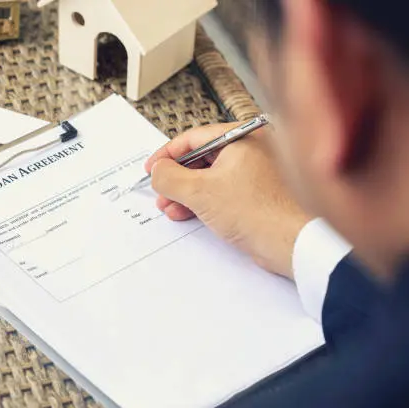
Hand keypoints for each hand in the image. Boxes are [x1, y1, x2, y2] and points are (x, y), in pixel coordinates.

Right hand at [145, 122, 310, 278]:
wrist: (292, 243)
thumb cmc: (259, 212)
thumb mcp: (200, 191)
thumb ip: (170, 178)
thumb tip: (157, 172)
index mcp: (241, 138)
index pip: (193, 138)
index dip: (167, 155)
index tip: (152, 168)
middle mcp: (250, 150)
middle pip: (200, 158)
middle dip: (176, 179)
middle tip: (160, 191)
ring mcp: (254, 173)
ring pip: (209, 177)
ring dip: (185, 193)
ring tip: (170, 207)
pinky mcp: (255, 194)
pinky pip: (221, 191)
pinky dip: (202, 201)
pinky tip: (188, 213)